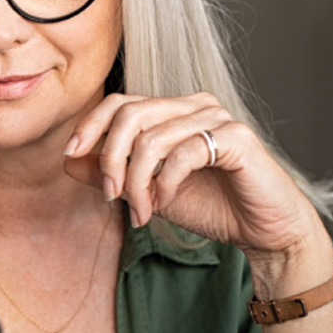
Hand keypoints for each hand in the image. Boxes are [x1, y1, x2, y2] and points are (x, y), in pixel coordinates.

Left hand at [61, 92, 329, 262]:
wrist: (262, 231)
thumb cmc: (211, 207)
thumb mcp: (149, 191)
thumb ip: (111, 174)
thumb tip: (69, 159)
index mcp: (174, 111)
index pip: (120, 102)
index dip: (90, 125)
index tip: (71, 154)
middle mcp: (195, 105)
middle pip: (130, 114)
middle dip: (111, 158)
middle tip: (111, 197)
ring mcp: (218, 118)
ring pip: (153, 137)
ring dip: (138, 182)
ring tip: (143, 211)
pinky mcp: (237, 139)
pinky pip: (184, 153)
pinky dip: (165, 183)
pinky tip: (165, 204)